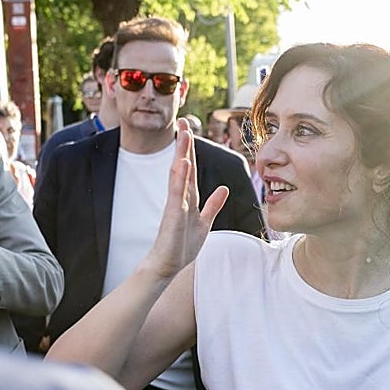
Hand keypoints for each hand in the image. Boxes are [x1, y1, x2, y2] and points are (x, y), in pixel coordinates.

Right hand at [142, 120, 228, 279]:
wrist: (167, 266)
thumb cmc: (182, 246)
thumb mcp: (204, 222)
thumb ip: (213, 205)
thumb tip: (222, 189)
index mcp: (189, 198)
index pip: (191, 169)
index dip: (191, 150)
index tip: (189, 130)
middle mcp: (181, 198)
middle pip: (184, 166)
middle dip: (184, 145)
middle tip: (182, 122)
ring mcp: (176, 205)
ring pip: (179, 175)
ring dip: (182, 155)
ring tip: (184, 135)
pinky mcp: (172, 216)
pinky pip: (177, 194)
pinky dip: (180, 178)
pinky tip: (182, 164)